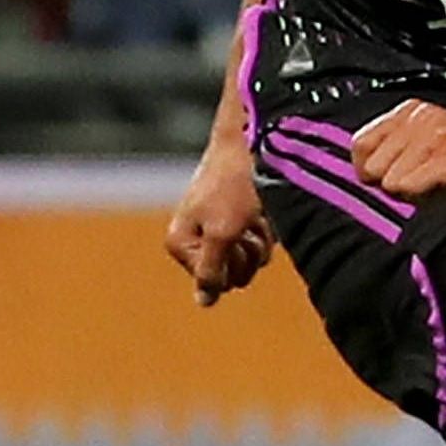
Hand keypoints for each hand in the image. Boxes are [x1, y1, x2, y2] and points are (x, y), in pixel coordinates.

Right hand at [167, 144, 272, 305]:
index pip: (215, 281)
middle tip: (246, 227)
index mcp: (179, 243)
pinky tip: (261, 210)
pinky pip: (258, 248)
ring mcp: (217, 235)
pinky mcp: (236, 226)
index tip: (232, 236)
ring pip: (249, 264)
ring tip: (254, 214)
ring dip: (260, 243)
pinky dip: (266, 233)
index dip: (231, 263)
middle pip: (232, 278)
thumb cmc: (235, 185)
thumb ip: (212, 270)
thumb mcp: (224, 232)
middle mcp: (195, 241)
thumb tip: (204, 302)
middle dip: (248, 256)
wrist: (251, 144)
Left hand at [354, 101, 445, 201]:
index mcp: (411, 111)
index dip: (370, 171)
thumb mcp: (431, 145)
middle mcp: (418, 118)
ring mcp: (433, 136)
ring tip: (440, 185)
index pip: (359, 144)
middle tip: (424, 184)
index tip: (391, 181)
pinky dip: (424, 198)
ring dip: (411, 194)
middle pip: (370, 167)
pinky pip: (410, 189)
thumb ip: (399, 153)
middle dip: (391, 185)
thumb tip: (368, 178)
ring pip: (389, 182)